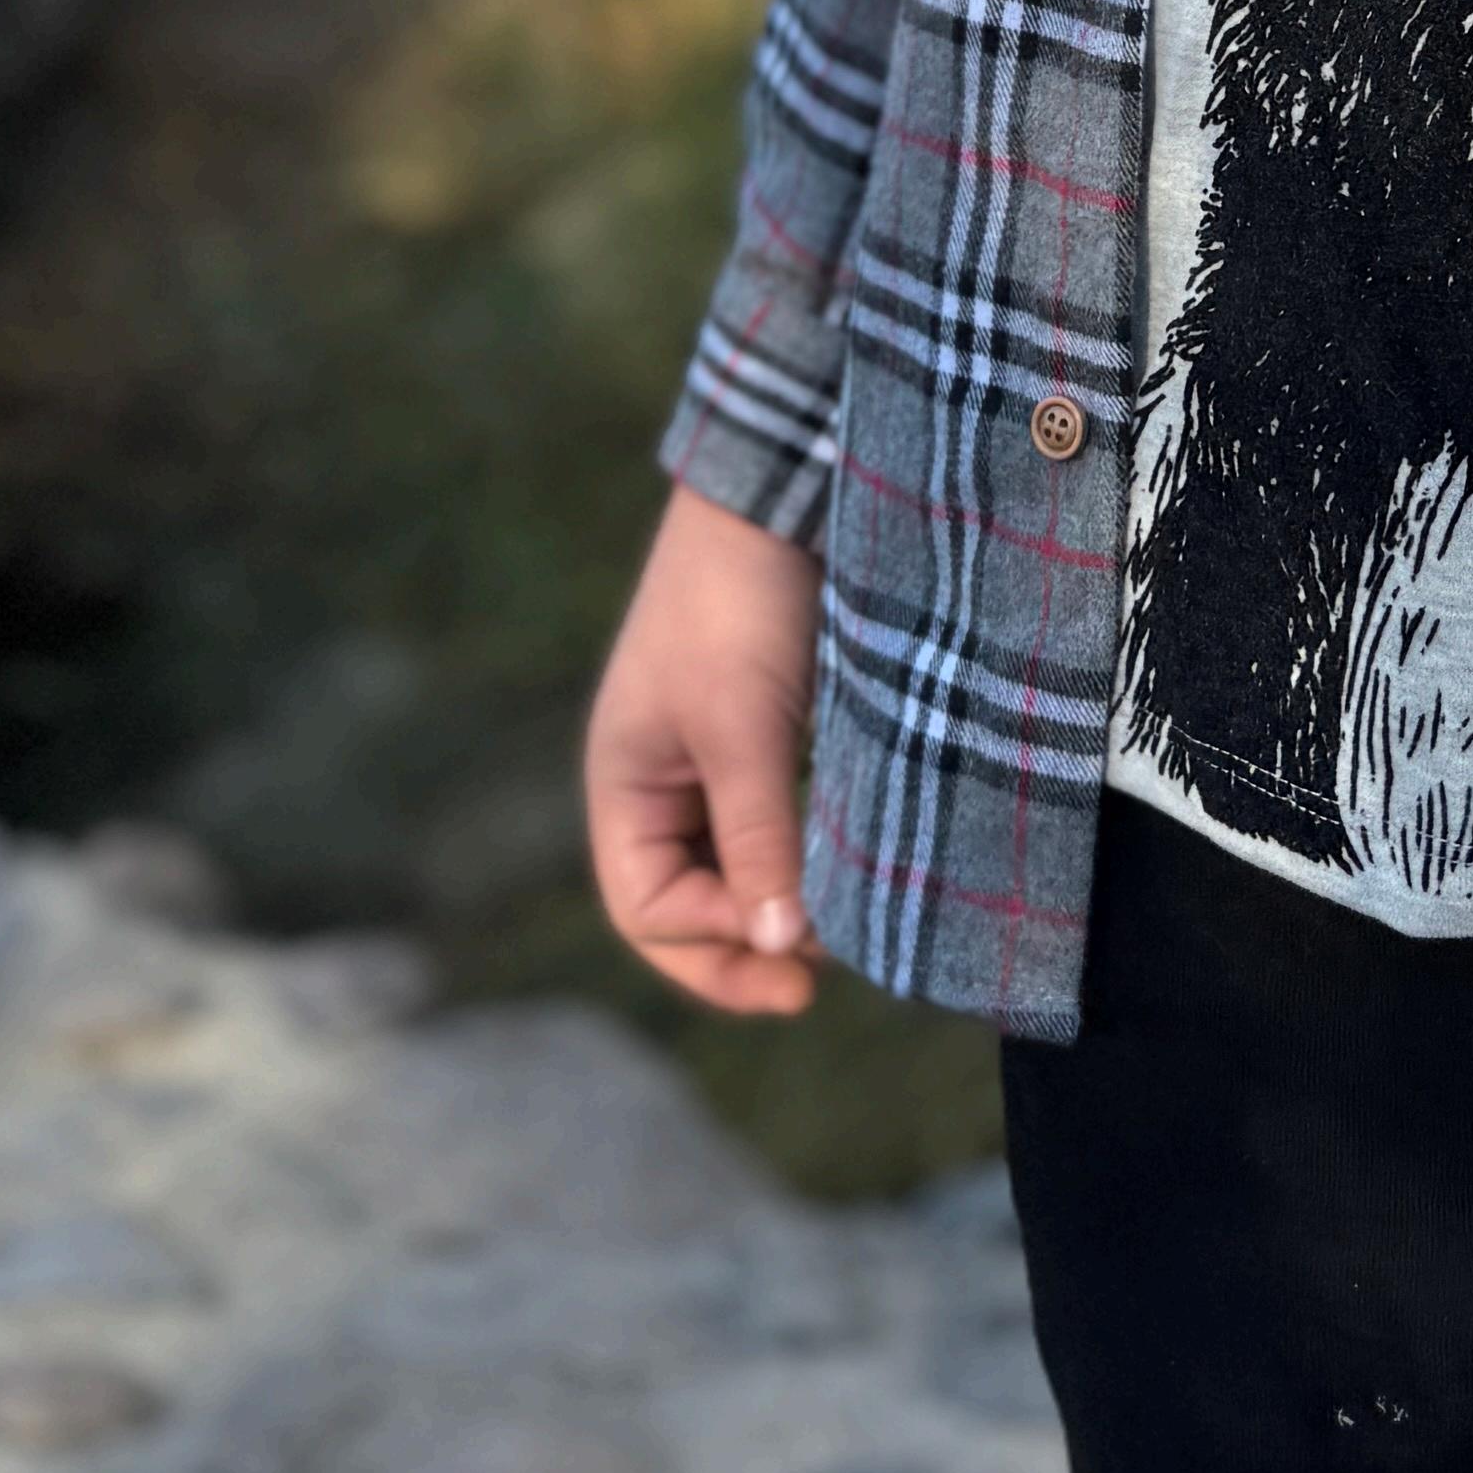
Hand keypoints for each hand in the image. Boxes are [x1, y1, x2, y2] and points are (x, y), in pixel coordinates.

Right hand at [584, 484, 824, 1017]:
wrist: (779, 493)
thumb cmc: (738, 605)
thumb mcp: (743, 729)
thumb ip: (758, 838)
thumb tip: (779, 947)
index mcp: (624, 784)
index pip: (648, 911)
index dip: (713, 946)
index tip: (795, 950)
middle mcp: (659, 781)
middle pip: (688, 905)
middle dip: (744, 948)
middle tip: (817, 980)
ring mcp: (712, 759)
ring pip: (736, 869)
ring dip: (778, 908)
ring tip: (842, 935)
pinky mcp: (767, 734)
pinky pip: (774, 826)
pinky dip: (804, 860)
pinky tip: (848, 875)